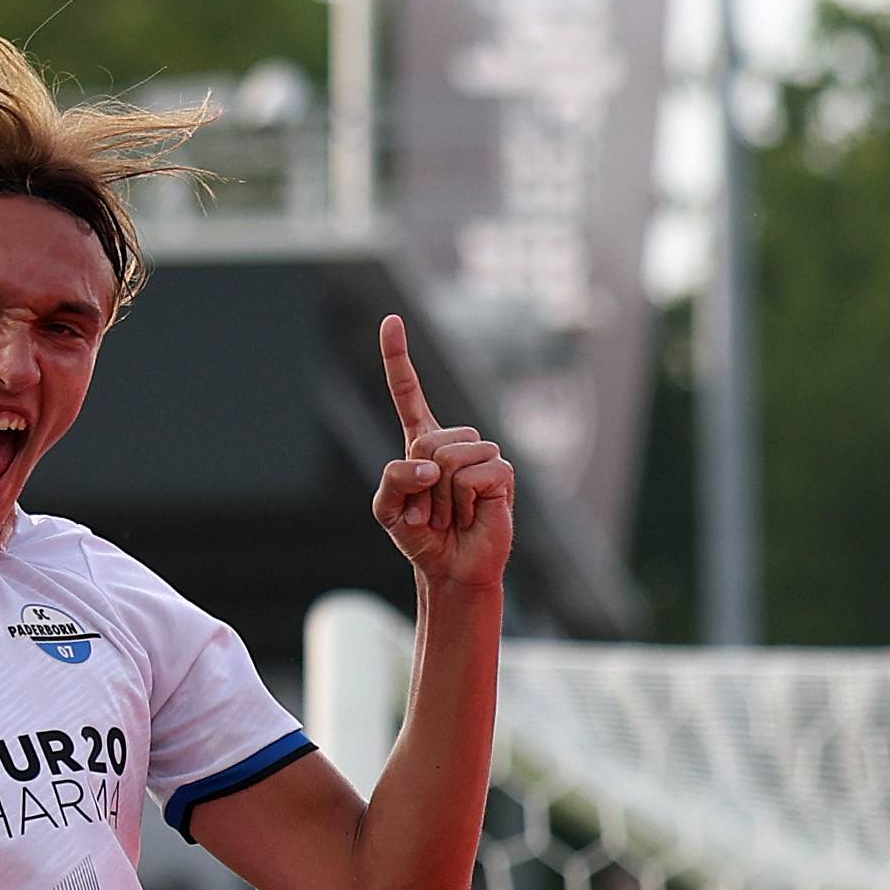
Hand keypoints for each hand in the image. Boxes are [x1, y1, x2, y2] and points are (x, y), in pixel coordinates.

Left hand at [370, 317, 514, 593]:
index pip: (408, 393)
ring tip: (450, 514)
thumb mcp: (387, 510)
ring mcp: (480, 455)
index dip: (398, 358)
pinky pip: (474, 474)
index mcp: (421, 442)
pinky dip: (463, 500)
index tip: (391, 320)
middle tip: (430, 512)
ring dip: (442, 496)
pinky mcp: (502, 473)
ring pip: (451, 455)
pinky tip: (469, 514)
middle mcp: (453, 442)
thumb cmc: (420, 537)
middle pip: (427, 440)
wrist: (451, 569)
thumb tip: (431, 464)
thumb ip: (393, 478)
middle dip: (421, 483)